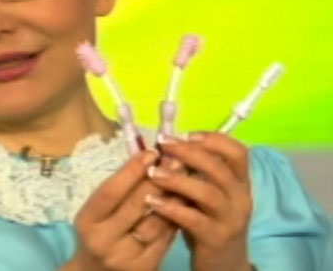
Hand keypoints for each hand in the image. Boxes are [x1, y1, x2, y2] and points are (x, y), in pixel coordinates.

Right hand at [66, 149, 178, 270]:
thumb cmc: (98, 232)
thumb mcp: (97, 211)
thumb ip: (118, 189)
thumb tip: (148, 158)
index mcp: (88, 221)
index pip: (111, 192)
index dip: (131, 171)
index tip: (150, 152)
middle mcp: (105, 240)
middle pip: (136, 206)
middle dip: (158, 180)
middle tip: (176, 159)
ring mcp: (126, 257)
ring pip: (156, 222)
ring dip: (173, 198)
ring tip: (186, 178)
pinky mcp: (146, 267)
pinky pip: (166, 238)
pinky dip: (176, 217)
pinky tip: (185, 202)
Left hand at [145, 132, 252, 270]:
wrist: (224, 264)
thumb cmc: (210, 220)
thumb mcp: (208, 193)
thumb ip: (196, 172)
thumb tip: (168, 144)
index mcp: (240, 182)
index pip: (238, 153)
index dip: (214, 140)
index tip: (188, 134)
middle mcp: (240, 198)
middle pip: (219, 168)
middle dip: (189, 152)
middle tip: (163, 144)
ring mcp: (230, 219)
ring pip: (207, 193)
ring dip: (177, 179)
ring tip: (152, 173)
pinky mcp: (216, 239)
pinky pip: (194, 220)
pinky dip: (171, 208)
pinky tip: (152, 200)